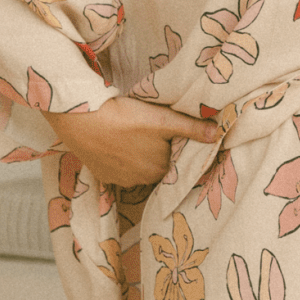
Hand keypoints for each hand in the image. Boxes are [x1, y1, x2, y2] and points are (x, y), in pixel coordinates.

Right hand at [44, 94, 219, 189]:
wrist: (81, 119)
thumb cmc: (125, 117)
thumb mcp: (163, 119)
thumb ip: (192, 128)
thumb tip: (218, 134)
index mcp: (160, 170)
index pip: (175, 162)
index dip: (174, 148)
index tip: (170, 135)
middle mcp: (142, 181)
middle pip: (157, 166)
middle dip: (157, 152)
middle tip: (150, 132)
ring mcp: (120, 180)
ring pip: (137, 168)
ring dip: (138, 156)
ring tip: (133, 135)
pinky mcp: (102, 175)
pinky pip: (118, 169)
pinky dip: (120, 158)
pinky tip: (117, 142)